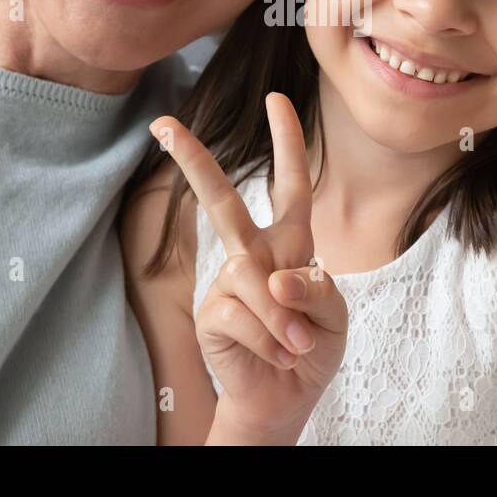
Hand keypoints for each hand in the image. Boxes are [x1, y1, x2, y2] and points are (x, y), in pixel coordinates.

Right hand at [149, 92, 347, 444]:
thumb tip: (273, 277)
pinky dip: (271, 340)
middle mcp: (253, 254)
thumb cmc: (310, 345)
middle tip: (164, 125)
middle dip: (194, 161)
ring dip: (285, 320)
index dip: (287, 141)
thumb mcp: (332, 314)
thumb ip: (313, 289)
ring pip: (253, 279)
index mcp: (290, 241)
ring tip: (297, 345)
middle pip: (223, 202)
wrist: (286, 397)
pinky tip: (276, 355)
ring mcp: (227, 283)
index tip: (276, 98)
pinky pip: (243, 315)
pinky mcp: (212, 314)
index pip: (291, 184)